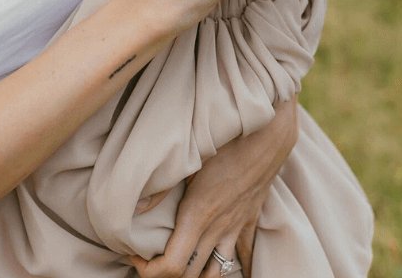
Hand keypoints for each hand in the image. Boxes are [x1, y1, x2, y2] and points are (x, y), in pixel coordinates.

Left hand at [126, 100, 298, 276]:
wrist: (267, 137)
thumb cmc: (225, 143)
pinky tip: (228, 270)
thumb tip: (135, 206)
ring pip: (216, 273)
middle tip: (149, 260)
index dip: (151, 271)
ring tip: (180, 265)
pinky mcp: (249, 221)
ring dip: (197, 275)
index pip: (173, 266)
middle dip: (167, 275)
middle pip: (191, 275)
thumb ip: (160, 187)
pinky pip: (244, 256)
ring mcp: (235, 228)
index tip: (135, 256)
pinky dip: (234, 267)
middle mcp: (217, 229)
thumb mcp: (189, 160)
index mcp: (197, 216)